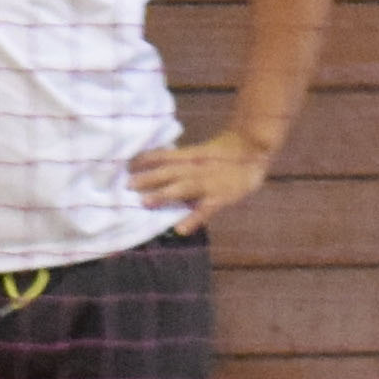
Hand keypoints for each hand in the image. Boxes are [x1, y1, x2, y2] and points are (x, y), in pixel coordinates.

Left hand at [128, 127, 274, 219]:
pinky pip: (204, 209)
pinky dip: (193, 219)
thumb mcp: (200, 153)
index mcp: (190, 155)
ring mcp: (208, 182)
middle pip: (168, 172)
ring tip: (145, 202)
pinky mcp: (220, 196)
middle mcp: (196, 167)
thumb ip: (181, 161)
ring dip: (163, 195)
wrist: (253, 148)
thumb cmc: (225, 154)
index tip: (126, 166)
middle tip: (127, 185)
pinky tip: (180, 229)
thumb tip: (156, 169)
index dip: (144, 160)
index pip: (163, 155)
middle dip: (147, 178)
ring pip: (182, 188)